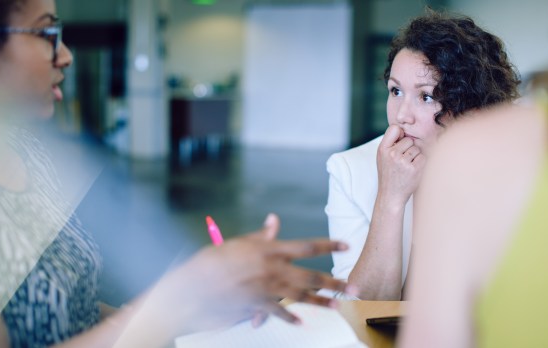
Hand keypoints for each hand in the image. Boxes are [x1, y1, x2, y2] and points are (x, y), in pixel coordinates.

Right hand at [160, 214, 353, 332]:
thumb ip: (261, 235)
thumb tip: (274, 220)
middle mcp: (273, 269)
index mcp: (270, 249)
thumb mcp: (238, 242)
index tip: (346, 246)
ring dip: (322, 302)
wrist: (194, 285)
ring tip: (339, 306)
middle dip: (335, 282)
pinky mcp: (258, 305)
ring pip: (302, 296)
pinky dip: (290, 317)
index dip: (329, 246)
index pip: (307, 246)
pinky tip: (301, 322)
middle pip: (311, 276)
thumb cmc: (213, 260)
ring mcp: (267, 289)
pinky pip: (279, 312)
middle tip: (353, 288)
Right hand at [376, 125, 425, 206]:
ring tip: (406, 167)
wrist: (390, 195)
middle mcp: (392, 154)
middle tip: (402, 161)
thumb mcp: (382, 158)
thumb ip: (391, 144)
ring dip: (415, 157)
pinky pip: (423, 157)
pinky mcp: (414, 169)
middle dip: (408, 148)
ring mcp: (403, 162)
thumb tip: (404, 129)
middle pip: (409, 139)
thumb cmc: (388, 175)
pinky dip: (420, 163)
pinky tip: (412, 171)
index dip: (400, 134)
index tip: (400, 141)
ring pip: (417, 149)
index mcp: (382, 149)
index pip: (395, 128)